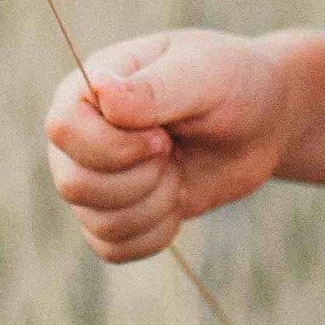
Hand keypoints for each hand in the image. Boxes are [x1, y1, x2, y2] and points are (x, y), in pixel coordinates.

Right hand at [43, 30, 291, 261]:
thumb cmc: (231, 83)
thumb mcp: (204, 76)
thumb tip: (100, 89)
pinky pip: (112, 248)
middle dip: (140, 180)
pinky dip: (153, 235)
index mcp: (89, 88)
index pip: (63, 129)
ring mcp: (95, 177)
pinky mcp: (115, 213)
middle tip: (174, 152)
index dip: (113, 147)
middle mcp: (81, 135)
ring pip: (96, 221)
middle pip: (74, 183)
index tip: (163, 138)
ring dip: (152, 207)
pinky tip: (177, 204)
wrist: (260, 122)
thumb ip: (154, 88)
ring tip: (179, 174)